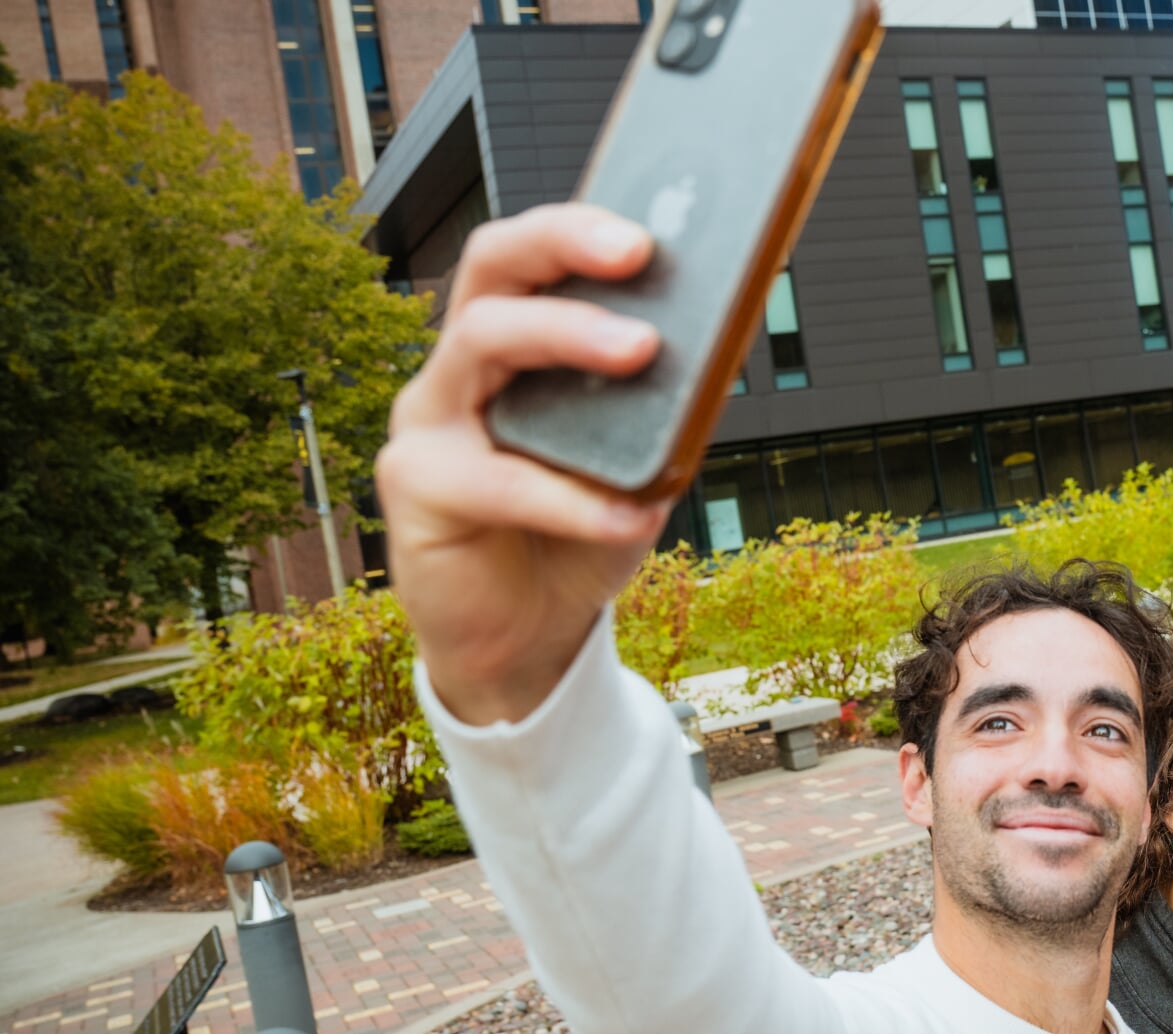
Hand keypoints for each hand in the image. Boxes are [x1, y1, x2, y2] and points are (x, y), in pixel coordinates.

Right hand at [377, 204, 672, 725]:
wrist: (529, 635)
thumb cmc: (583, 530)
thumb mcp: (642, 463)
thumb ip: (666, 408)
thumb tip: (722, 341)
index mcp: (512, 346)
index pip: (529, 257)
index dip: (577, 226)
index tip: (648, 225)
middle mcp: (460, 368)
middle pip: (491, 271)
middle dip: (562, 245)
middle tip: (638, 253)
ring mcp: (429, 423)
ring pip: (481, 342)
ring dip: (567, 336)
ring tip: (645, 352)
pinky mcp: (417, 489)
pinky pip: (496, 478)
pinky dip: (572, 496)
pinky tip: (633, 511)